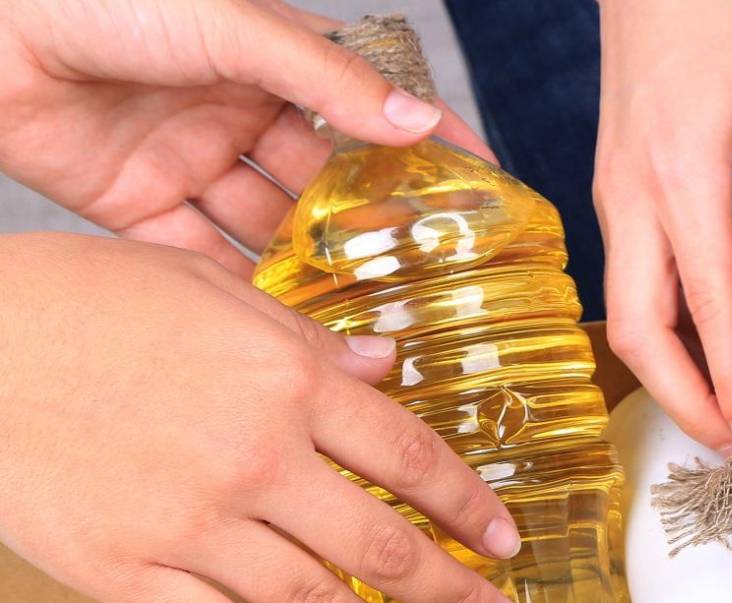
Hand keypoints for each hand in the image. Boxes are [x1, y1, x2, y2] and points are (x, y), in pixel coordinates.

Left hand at [0, 0, 490, 273]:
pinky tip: (283, 328)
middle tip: (425, 276)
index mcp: (268, 59)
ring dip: (309, 266)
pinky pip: (201, 259)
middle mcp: (235, 110)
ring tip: (365, 313)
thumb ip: (326, 79)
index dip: (424, 145)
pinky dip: (240, 293)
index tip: (482, 187)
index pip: (366, 106)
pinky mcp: (134, 204)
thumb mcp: (234, 26)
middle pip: (321, 182)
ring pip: (268, 228)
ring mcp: (186, 159)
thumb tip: (419, 121)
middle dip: (370, 225)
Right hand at [0, 234, 527, 602]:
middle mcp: (254, 458)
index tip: (504, 541)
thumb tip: (384, 367)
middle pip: (384, 544)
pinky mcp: (126, 572)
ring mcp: (190, 523)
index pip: (411, 456)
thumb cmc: (74, 301)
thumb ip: (305, 337)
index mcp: (285, 380)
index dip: (470, 507)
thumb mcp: (204, 287)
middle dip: (458, 595)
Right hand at [594, 0, 731, 449]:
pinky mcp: (613, 194)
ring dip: (671, 374)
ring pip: (627, 313)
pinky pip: (633, 281)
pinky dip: (667, 331)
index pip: (710, 302)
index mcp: (681, 176)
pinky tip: (707, 354)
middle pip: (642, 330)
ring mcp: (613, 198)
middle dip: (685, 398)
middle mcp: (632, 198)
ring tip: (723, 415)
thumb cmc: (724, 19)